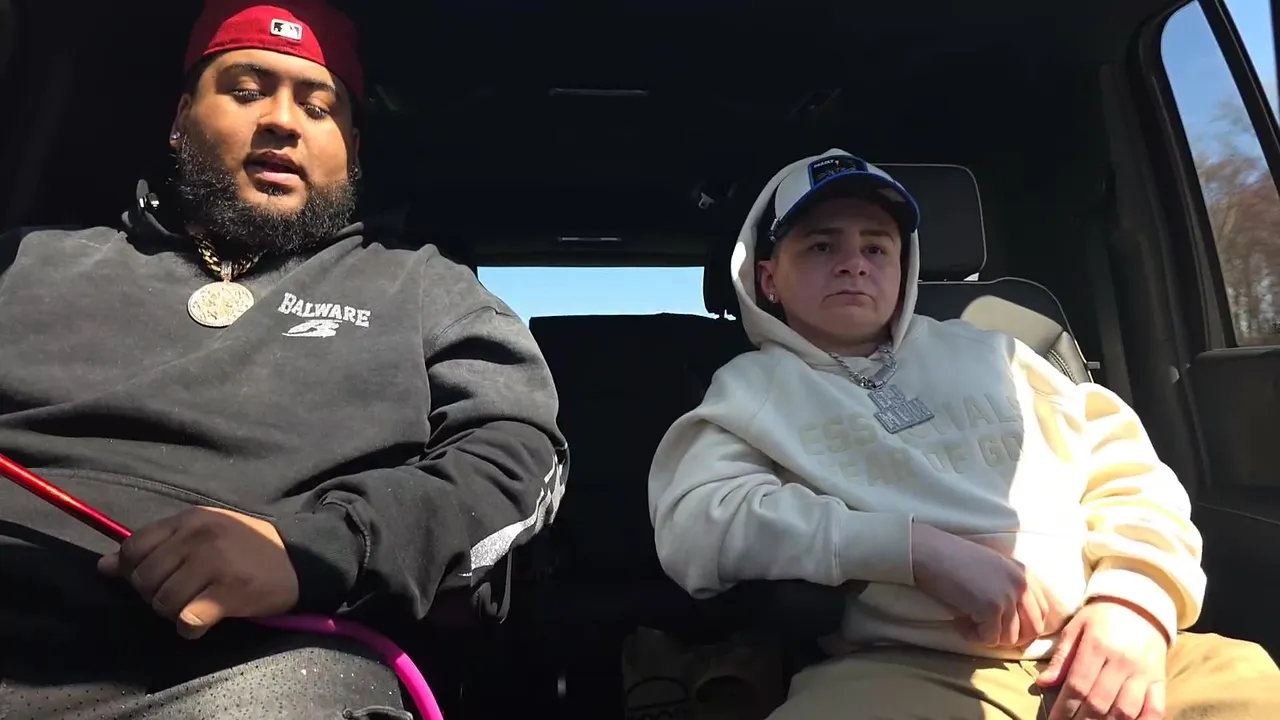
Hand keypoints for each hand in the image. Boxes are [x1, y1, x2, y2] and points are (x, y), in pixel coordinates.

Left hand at [98, 506, 298, 638]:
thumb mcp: (202, 533)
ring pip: (163, 602)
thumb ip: (156, 544)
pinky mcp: (229, 592)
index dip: (134, 571)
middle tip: (178, 595)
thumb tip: (103, 567)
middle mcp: (199, 537)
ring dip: (173, 613)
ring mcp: (214, 564)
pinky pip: (188, 620)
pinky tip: (203, 621)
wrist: (301, 559)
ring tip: (193, 607)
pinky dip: (190, 628)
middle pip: (145, 579)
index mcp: (190, 519)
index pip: (134, 547)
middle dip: (154, 595)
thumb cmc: (247, 546)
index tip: (155, 578)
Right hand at [911, 522, 1067, 647]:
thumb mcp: (993, 568)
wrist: (931, 551)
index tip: (1002, 627)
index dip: (1025, 626)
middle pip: (1033, 629)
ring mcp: (1008, 596)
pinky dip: (974, 636)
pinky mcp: (992, 608)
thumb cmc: (954, 558)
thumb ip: (1009, 587)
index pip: (1042, 612)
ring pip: (1011, 638)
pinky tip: (960, 624)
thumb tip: (1013, 619)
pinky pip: (990, 638)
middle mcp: (1022, 585)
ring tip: (968, 625)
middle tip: (987, 632)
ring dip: (989, 637)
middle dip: (1011, 638)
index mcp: (1024, 574)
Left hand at [1038, 598, 1168, 719]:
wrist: (1141, 607)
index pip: (1078, 685)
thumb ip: (1062, 657)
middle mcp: (1123, 661)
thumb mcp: (1076, 627)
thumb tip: (1043, 683)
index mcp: (1098, 645)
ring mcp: (1144, 673)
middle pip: (1099, 701)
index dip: (1064, 708)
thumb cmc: (1102, 617)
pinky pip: (1155, 709)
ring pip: (1125, 710)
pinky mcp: (1159, 680)